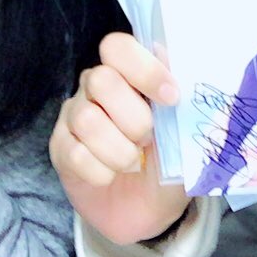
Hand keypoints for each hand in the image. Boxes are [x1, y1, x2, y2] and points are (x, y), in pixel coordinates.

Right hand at [49, 32, 189, 244]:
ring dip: (119, 150)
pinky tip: (110, 176)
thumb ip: (187, 106)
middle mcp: (95, 85)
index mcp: (128, 73)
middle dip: (134, 118)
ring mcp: (74, 114)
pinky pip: (76, 154)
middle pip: (101, 80)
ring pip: (87, 119)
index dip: (144, 69)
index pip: (118, 47)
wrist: (146, 209)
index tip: (171, 97)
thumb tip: (196, 87)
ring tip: (133, 162)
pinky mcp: (60, 147)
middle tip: (148, 140)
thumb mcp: (186, 133)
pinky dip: (102, 173)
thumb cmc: (168, 162)